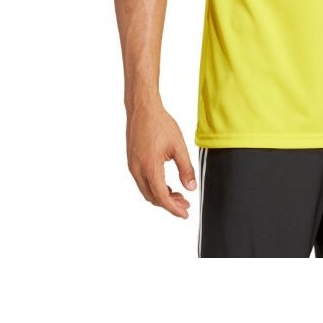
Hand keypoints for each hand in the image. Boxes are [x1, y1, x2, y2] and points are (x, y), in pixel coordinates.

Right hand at [127, 100, 197, 216]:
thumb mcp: (178, 146)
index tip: (185, 213)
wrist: (142, 109)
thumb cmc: (160, 124)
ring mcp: (132, 166)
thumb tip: (191, 188)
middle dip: (169, 204)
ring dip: (161, 196)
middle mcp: (137, 169)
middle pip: (152, 197)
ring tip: (178, 195)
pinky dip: (154, 188)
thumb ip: (186, 169)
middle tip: (185, 204)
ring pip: (146, 191)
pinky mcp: (132, 161)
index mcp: (150, 167)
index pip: (161, 196)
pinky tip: (167, 185)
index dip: (173, 208)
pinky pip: (142, 182)